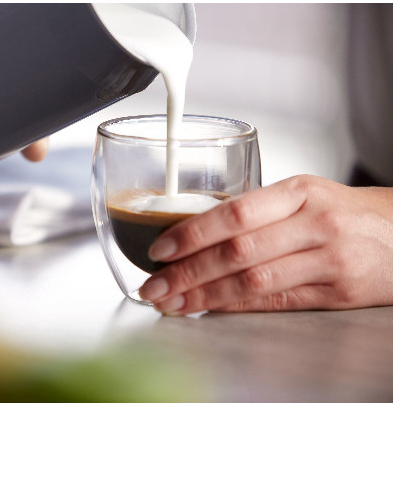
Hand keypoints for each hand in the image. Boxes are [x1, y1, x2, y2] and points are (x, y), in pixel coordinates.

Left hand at [139, 175, 392, 313]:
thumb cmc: (345, 212)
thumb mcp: (303, 196)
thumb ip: (256, 212)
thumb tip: (195, 233)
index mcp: (298, 192)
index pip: (234, 214)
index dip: (191, 234)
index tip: (159, 249)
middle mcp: (313, 223)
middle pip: (237, 252)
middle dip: (187, 272)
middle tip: (154, 285)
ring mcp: (328, 260)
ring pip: (253, 281)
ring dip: (204, 295)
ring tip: (171, 303)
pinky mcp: (338, 292)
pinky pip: (276, 301)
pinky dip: (236, 306)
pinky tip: (209, 308)